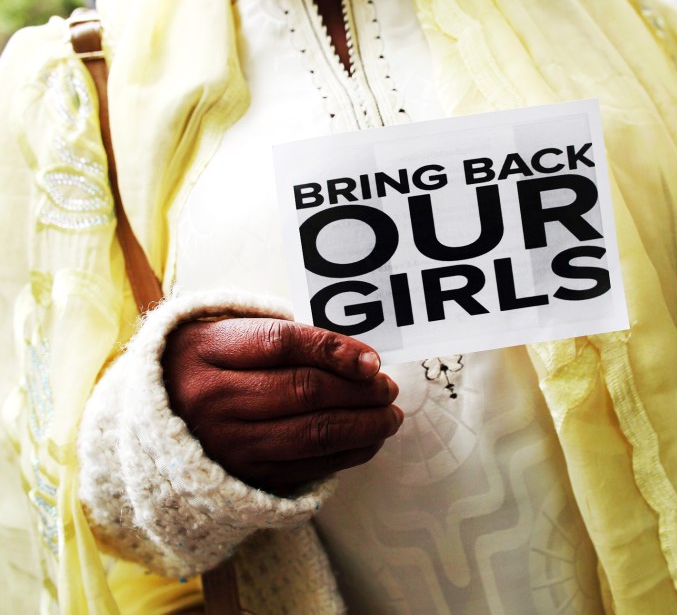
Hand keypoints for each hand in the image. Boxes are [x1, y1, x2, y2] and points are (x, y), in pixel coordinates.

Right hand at [163, 317, 402, 493]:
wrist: (156, 420)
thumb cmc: (206, 366)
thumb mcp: (224, 333)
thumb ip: (279, 335)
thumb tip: (353, 353)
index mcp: (207, 351)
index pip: (282, 344)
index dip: (334, 350)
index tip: (372, 359)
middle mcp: (213, 399)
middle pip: (304, 391)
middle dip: (360, 390)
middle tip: (387, 386)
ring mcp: (228, 443)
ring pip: (314, 433)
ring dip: (364, 425)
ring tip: (389, 415)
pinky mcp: (245, 475)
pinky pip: (310, 465)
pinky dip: (349, 453)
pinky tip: (369, 439)